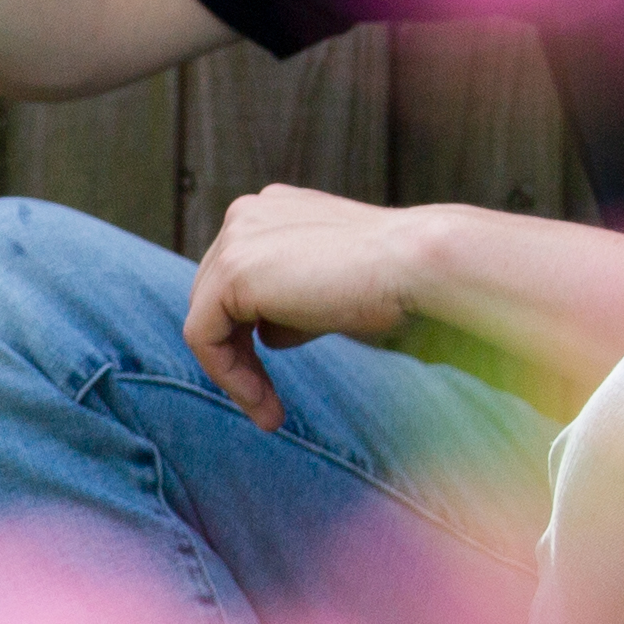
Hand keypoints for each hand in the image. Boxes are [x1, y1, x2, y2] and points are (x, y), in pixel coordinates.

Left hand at [184, 186, 431, 429]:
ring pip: (207, 319)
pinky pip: (204, 336)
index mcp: (272, 209)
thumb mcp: (333, 294)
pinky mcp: (231, 272)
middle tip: (269, 407)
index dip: (250, 333)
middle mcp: (247, 214)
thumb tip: (267, 334)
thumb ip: (293, 306)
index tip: (276, 378)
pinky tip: (264, 405)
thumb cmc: (396, 281)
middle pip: (215, 297)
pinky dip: (228, 376)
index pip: (238, 278)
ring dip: (235, 374)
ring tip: (269, 414)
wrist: (419, 263)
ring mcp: (235, 238)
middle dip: (238, 356)